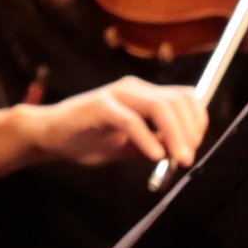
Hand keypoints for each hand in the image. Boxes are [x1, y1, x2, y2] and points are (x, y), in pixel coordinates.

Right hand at [25, 76, 208, 171]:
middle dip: (190, 131)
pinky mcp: (99, 105)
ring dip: (175, 135)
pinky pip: (131, 120)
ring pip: (160, 107)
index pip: (185, 97)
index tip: (195, 146)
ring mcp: (117, 94)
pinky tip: (155, 155)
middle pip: (177, 101)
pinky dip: (147, 138)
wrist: (49, 137)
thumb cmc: (88, 139)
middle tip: (188, 158)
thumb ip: (154, 144)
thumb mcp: (129, 146)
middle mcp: (134, 88)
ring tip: (179, 159)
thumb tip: (181, 153)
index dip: (198, 120)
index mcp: (144, 94)